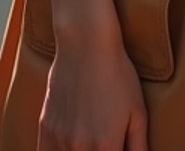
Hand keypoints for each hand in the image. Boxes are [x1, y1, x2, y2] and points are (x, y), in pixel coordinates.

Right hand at [39, 34, 148, 150]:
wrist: (86, 43)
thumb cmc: (117, 75)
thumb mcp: (138, 111)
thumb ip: (138, 147)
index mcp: (106, 147)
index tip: (114, 149)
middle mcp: (80, 148)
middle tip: (102, 144)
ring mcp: (59, 139)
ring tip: (88, 144)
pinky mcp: (45, 128)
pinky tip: (68, 148)